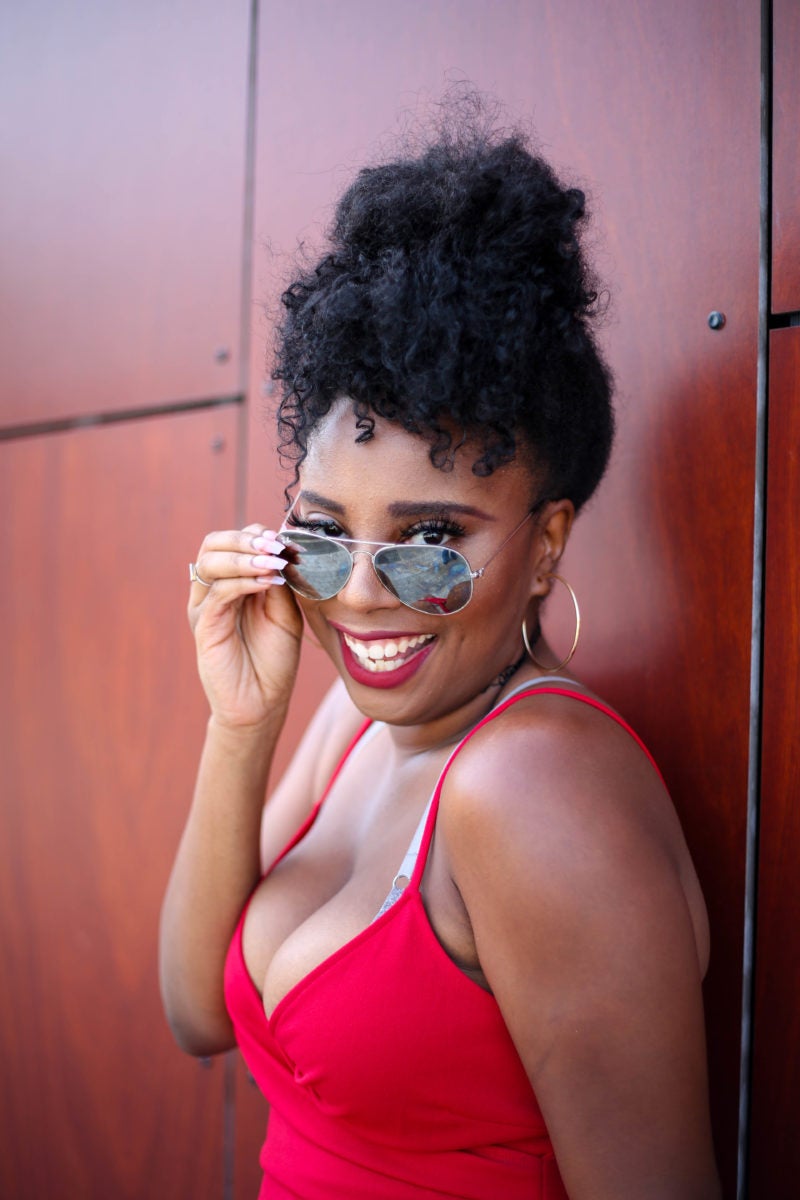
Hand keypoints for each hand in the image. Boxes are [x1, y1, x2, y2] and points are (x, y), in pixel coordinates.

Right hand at [187, 525, 303, 728]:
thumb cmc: (274, 659)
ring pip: (210, 562)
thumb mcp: (285, 612)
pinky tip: (267, 583)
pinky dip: (242, 581)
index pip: (233, 541)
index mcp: (232, 582)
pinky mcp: (204, 626)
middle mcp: (213, 591)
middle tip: (274, 545)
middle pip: (213, 543)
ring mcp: (205, 607)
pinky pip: (217, 593)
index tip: (285, 541)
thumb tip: (279, 551)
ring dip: (244, 557)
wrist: (262, 702)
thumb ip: (280, 582)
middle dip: (244, 539)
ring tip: (273, 563)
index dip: (256, 535)